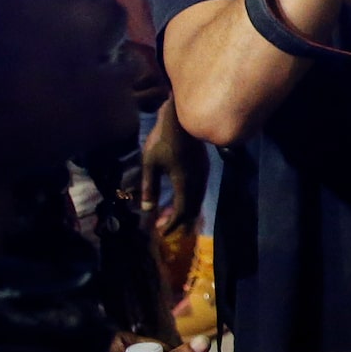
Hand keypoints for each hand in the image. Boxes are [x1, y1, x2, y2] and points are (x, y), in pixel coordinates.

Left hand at [141, 104, 206, 231]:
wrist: (183, 119)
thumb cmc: (163, 140)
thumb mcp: (150, 164)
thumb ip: (149, 188)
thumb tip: (147, 210)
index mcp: (185, 184)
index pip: (181, 212)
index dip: (171, 224)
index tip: (160, 232)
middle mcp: (197, 183)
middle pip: (191, 209)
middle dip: (178, 221)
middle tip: (162, 227)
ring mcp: (203, 175)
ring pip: (196, 201)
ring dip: (184, 211)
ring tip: (169, 215)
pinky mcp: (203, 168)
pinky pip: (198, 192)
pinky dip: (188, 200)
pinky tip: (179, 198)